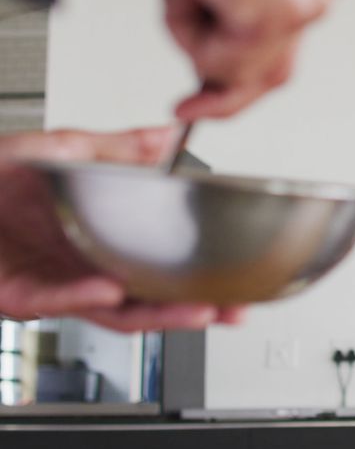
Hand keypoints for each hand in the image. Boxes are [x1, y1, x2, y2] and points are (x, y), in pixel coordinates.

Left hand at [0, 128, 246, 331]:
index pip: (163, 267)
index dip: (202, 276)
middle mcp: (86, 271)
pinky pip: (59, 299)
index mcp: (102, 242)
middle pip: (151, 300)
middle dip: (196, 310)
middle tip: (232, 309)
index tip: (238, 280)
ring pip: (114, 313)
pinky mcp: (20, 296)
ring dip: (156, 314)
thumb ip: (122, 147)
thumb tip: (170, 134)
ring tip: (194, 309)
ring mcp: (56, 286)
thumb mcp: (66, 150)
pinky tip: (112, 290)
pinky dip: (86, 296)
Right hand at [137, 0, 342, 118]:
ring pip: (235, 70)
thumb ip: (235, 17)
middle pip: (276, 74)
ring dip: (188, 35)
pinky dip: (181, 28)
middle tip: (185, 111)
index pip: (287, 49)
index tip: (203, 100)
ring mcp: (300, 5)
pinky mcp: (270, 16)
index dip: (241, 79)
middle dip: (225, 95)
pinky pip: (211, 63)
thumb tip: (217, 78)